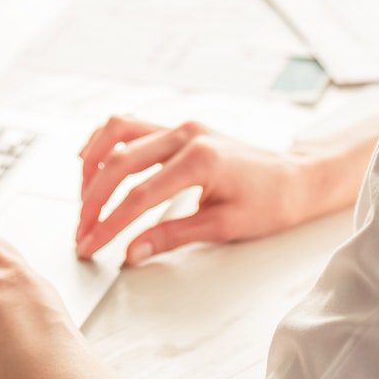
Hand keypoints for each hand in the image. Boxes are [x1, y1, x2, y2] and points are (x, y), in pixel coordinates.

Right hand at [74, 114, 373, 264]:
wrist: (297, 179)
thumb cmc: (271, 203)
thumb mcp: (222, 227)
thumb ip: (172, 237)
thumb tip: (131, 252)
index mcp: (200, 161)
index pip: (139, 196)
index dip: (109, 224)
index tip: (90, 245)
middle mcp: (186, 135)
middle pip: (119, 164)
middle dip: (93, 201)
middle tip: (82, 231)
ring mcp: (181, 126)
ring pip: (117, 133)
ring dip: (93, 165)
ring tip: (83, 199)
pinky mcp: (179, 128)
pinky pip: (131, 126)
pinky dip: (107, 143)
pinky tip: (94, 165)